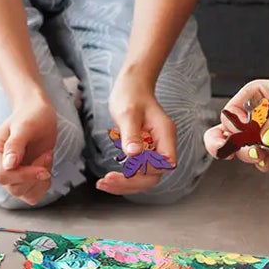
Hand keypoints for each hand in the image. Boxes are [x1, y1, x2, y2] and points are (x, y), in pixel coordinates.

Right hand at [0, 100, 58, 205]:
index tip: (43, 169)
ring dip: (40, 179)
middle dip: (34, 175)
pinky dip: (42, 185)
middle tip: (46, 155)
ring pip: (23, 194)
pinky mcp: (19, 181)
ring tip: (45, 158)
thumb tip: (8, 166)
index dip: (24, 175)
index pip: (2, 175)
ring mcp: (7, 175)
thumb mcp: (25, 126)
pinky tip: (45, 168)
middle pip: (13, 187)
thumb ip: (15, 145)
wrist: (39, 114)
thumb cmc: (32, 116)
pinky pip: (31, 195)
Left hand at [98, 74, 177, 196]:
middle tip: (107, 181)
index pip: (165, 163)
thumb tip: (133, 156)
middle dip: (131, 182)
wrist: (132, 85)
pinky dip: (123, 178)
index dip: (148, 169)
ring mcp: (153, 149)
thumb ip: (131, 134)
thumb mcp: (128, 113)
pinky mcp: (143, 151)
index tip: (126, 165)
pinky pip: (137, 170)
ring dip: (125, 184)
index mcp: (165, 134)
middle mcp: (162, 144)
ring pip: (145, 176)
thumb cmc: (131, 94)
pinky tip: (108, 179)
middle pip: (154, 175)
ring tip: (103, 184)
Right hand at [205, 73, 268, 171]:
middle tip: (225, 148)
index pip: (232, 111)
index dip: (233, 122)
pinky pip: (266, 163)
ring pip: (245, 150)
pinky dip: (262, 164)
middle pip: (230, 133)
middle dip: (222, 142)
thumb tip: (266, 137)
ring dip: (246, 154)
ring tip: (256, 153)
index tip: (242, 128)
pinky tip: (266, 160)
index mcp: (258, 96)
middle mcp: (261, 117)